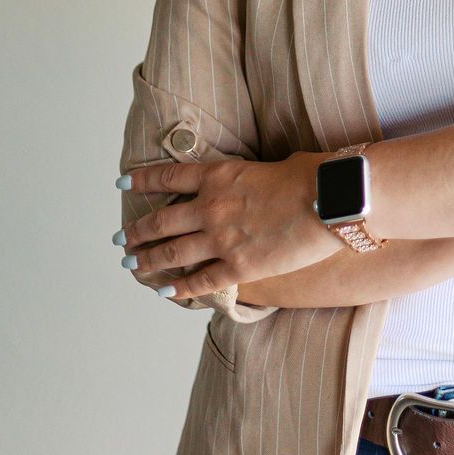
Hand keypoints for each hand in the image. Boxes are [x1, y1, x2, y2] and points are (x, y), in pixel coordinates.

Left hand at [116, 151, 344, 301]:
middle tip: (123, 239)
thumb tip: (254, 184)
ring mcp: (221, 239)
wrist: (330, 199)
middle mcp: (210, 207)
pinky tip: (167, 291)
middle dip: (137, 231)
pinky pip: (201, 281)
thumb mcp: (273, 163)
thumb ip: (252, 177)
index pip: (168, 177)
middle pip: (161, 220)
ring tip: (134, 265)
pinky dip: (180, 288)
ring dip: (149, 261)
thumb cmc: (312, 176)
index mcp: (218, 176)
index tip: (124, 184)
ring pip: (172, 253)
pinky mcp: (239, 267)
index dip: (142, 180)